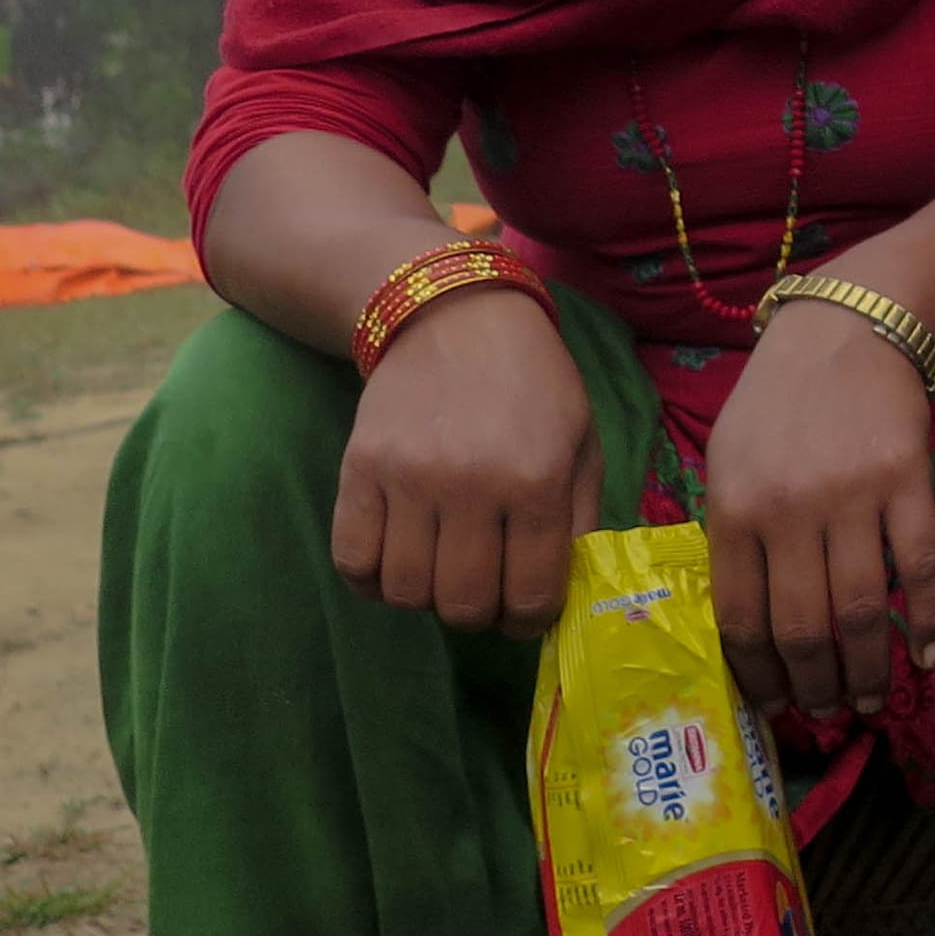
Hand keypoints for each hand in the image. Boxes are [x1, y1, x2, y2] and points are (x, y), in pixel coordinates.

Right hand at [333, 289, 602, 638]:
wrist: (455, 316)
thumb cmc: (532, 384)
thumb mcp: (582, 443)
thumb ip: (580, 521)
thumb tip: (564, 596)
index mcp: (537, 479)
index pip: (531, 594)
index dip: (530, 619)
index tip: (525, 611)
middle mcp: (471, 483)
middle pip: (464, 603)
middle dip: (480, 613)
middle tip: (485, 590)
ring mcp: (408, 477)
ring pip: (406, 592)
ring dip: (426, 597)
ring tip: (442, 569)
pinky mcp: (358, 468)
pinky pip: (352, 561)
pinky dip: (372, 580)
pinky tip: (396, 560)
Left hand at [703, 302, 934, 722]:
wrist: (848, 327)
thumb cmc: (779, 401)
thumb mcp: (728, 459)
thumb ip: (731, 535)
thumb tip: (747, 626)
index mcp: (733, 509)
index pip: (741, 620)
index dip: (759, 677)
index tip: (774, 706)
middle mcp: (788, 509)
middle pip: (802, 628)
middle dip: (815, 687)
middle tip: (828, 712)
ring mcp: (850, 496)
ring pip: (860, 612)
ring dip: (868, 670)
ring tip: (871, 698)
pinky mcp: (906, 480)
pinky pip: (921, 568)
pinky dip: (929, 622)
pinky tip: (929, 655)